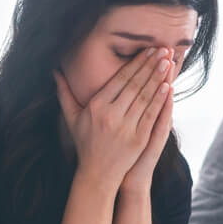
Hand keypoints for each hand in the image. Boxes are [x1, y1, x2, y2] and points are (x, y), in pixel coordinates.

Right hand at [54, 47, 171, 190]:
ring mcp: (126, 128)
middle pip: (134, 85)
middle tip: (163, 49)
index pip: (120, 80)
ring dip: (158, 78)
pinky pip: (151, 115)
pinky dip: (160, 100)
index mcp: (96, 107)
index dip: (136, 64)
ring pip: (145, 98)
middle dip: (150, 66)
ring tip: (168, 61)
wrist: (97, 173)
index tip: (148, 50)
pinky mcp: (138, 139)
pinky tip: (167, 86)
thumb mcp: (71, 117)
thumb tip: (54, 71)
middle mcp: (111, 116)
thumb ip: (64, 93)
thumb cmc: (85, 142)